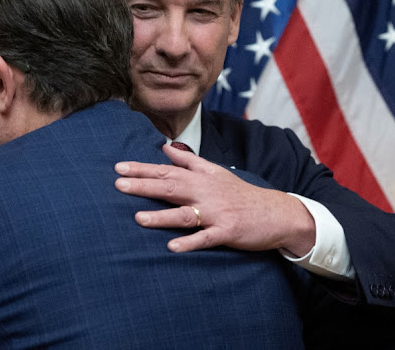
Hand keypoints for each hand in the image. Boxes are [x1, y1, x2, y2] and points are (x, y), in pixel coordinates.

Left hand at [115, 144, 315, 254]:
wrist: (275, 212)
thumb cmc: (241, 193)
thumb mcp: (215, 172)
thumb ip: (189, 160)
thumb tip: (164, 148)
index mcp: (201, 178)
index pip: (167, 171)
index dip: (142, 169)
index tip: (119, 168)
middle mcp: (206, 193)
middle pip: (171, 188)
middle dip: (144, 186)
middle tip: (119, 185)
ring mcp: (216, 213)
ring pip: (185, 215)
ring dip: (162, 217)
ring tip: (138, 218)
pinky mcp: (227, 231)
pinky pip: (206, 238)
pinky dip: (190, 242)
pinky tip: (172, 246)